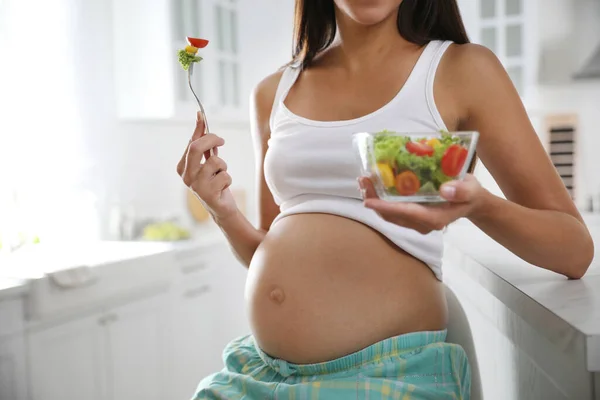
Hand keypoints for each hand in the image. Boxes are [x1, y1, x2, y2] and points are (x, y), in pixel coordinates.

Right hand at [176, 112, 236, 219]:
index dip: (199, 129)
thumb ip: (203, 142)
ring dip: (224, 166)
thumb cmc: (214, 181)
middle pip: (196, 148)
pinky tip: (223, 187)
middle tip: (221, 141)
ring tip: (221, 175)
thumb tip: (200, 118)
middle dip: (212, 139)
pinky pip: (225, 176)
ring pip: (216, 162)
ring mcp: (196, 186)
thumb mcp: (208, 160)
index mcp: (183, 167)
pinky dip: (228, 179)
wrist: (221, 207)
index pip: (191, 143)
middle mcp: (186, 176)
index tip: (202, 115)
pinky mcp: (208, 194)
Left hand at [358, 174, 487, 234]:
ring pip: (389, 214)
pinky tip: (373, 184)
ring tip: (363, 181)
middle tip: (362, 181)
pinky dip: (381, 199)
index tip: (368, 201)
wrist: (471, 202)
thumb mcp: (471, 189)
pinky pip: (392, 210)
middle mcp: (422, 224)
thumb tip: (445, 190)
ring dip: (374, 199)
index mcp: (434, 219)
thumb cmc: (470, 194)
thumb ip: (462, 190)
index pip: (406, 213)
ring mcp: (416, 222)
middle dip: (374, 200)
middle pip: (392, 215)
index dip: (386, 207)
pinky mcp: (412, 216)